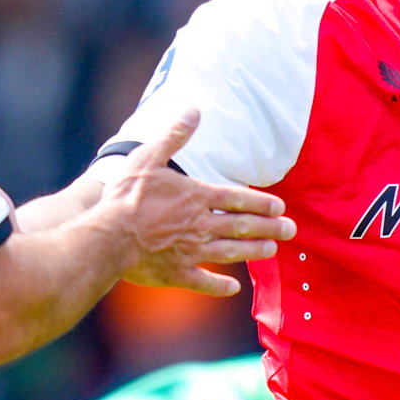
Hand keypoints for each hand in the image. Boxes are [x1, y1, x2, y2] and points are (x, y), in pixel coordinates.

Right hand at [100, 110, 290, 297]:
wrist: (109, 238)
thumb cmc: (126, 198)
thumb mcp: (148, 158)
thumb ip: (174, 135)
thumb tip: (194, 110)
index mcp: (196, 197)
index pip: (237, 199)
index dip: (260, 203)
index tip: (279, 206)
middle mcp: (201, 225)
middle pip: (242, 226)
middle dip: (269, 227)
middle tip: (290, 230)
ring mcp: (191, 252)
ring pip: (231, 252)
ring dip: (254, 251)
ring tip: (272, 250)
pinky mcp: (178, 274)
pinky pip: (204, 282)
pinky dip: (220, 286)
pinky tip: (234, 289)